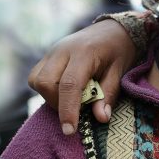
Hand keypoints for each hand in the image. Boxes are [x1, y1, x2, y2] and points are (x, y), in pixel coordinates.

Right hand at [28, 19, 134, 134]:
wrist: (114, 28)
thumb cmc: (120, 50)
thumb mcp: (120, 71)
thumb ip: (108, 94)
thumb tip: (100, 118)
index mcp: (85, 53)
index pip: (69, 84)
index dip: (68, 110)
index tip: (70, 130)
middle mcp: (63, 50)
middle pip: (45, 82)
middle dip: (57, 103)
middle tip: (77, 110)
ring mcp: (53, 51)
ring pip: (37, 80)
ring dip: (50, 96)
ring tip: (72, 99)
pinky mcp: (48, 55)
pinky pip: (37, 76)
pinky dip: (47, 89)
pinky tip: (65, 91)